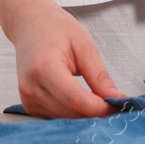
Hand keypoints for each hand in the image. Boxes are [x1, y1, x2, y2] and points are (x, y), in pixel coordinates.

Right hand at [7, 2, 123, 118]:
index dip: (99, 108)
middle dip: (95, 113)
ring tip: (99, 101)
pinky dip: (72, 114)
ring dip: (84, 115)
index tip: (117, 106)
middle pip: (70, 113)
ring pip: (64, 119)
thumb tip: (116, 98)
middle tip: (114, 105)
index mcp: (44, 68)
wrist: (29, 23)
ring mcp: (27, 98)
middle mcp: (31, 87)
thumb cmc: (54, 28)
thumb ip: (99, 76)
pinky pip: (55, 117)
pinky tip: (82, 103)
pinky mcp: (29, 105)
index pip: (75, 100)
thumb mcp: (84, 46)